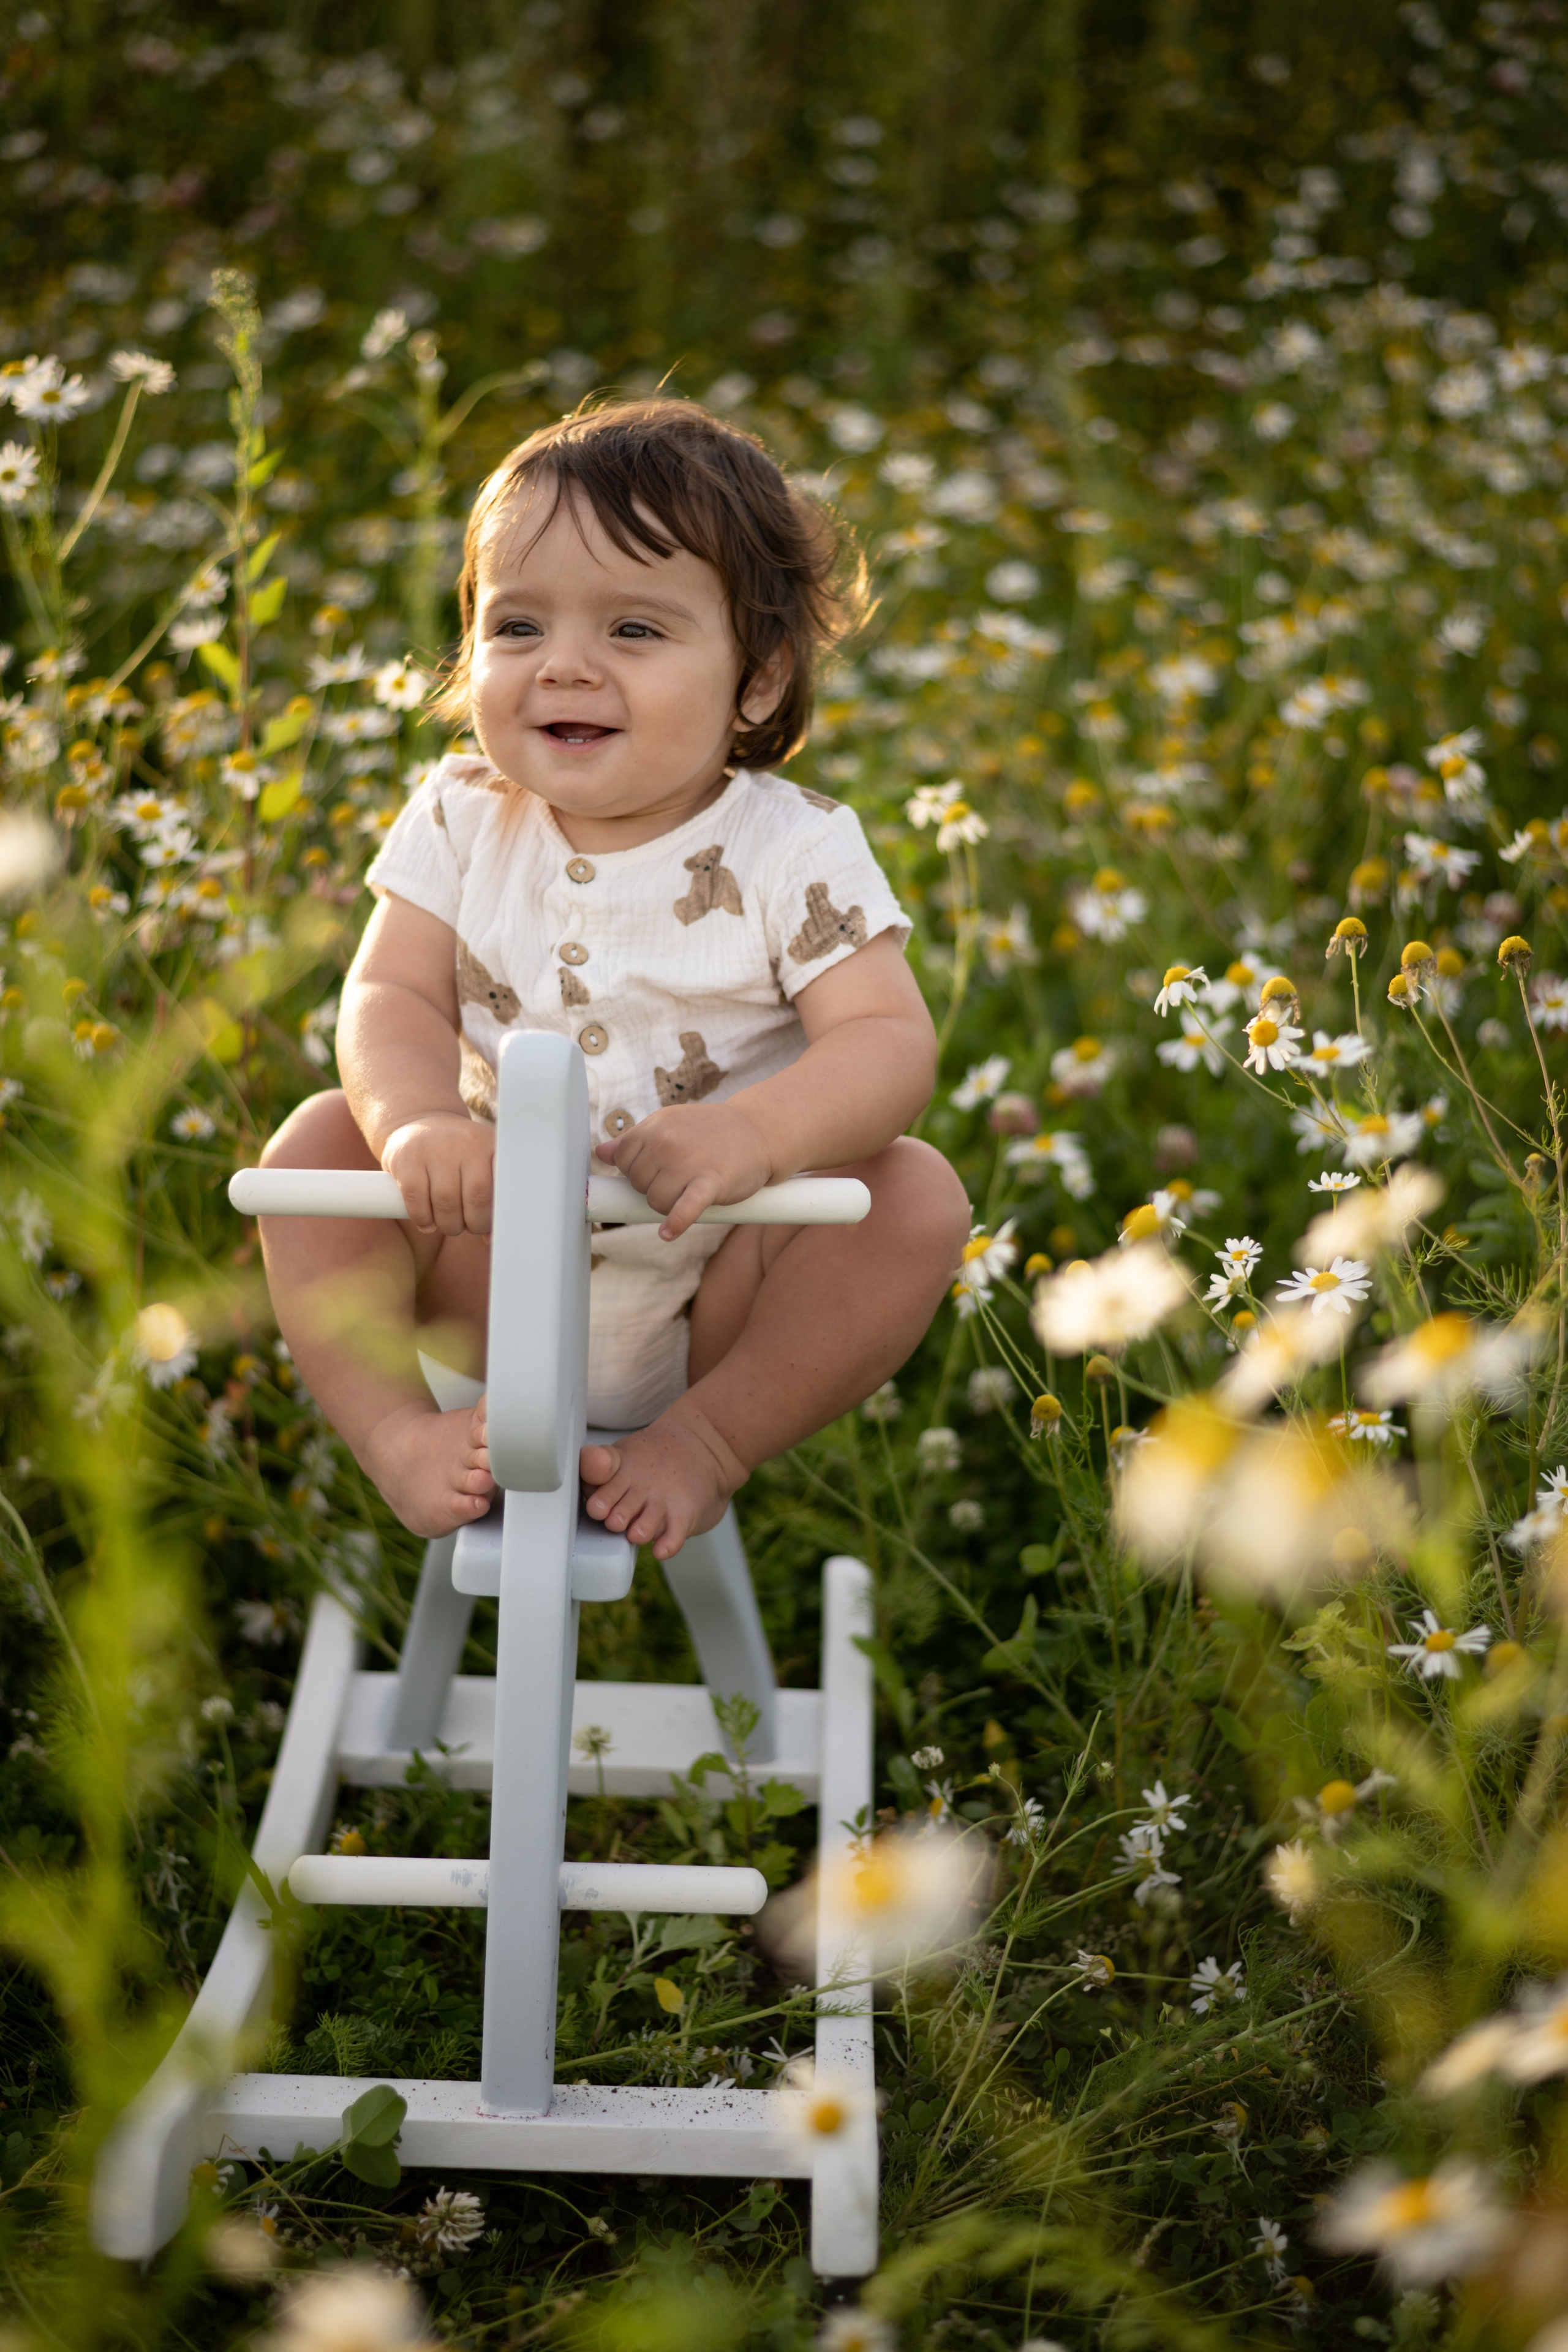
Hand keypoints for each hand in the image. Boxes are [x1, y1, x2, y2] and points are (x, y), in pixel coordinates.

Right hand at [382, 1113, 494, 1235]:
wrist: (420, 1123)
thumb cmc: (457, 1157)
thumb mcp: (480, 1163)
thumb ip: (490, 1195)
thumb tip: (491, 1237)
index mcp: (490, 1145)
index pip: (503, 1186)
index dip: (498, 1215)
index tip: (490, 1228)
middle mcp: (466, 1142)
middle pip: (477, 1198)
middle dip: (473, 1224)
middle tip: (468, 1227)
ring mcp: (436, 1148)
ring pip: (446, 1203)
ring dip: (449, 1225)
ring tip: (449, 1225)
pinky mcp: (408, 1158)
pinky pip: (416, 1200)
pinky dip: (422, 1219)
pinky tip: (427, 1223)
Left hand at [595, 1101, 773, 1239]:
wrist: (758, 1131)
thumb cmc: (711, 1132)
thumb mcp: (670, 1126)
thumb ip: (635, 1140)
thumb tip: (600, 1152)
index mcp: (655, 1126)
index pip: (623, 1160)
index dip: (636, 1171)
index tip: (655, 1172)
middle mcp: (667, 1142)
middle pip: (639, 1184)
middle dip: (654, 1188)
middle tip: (678, 1180)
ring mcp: (688, 1162)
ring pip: (656, 1201)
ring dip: (669, 1206)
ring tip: (688, 1193)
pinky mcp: (711, 1182)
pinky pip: (684, 1209)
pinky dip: (676, 1223)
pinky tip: (668, 1233)